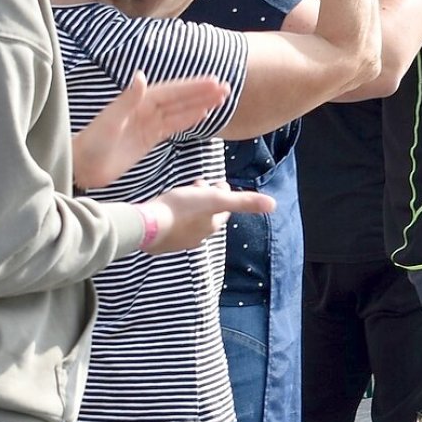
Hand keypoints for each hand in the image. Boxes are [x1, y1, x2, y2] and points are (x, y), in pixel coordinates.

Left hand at [73, 72, 229, 190]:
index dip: (192, 87)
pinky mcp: (148, 139)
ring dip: (200, 104)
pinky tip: (202, 115)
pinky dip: (188, 119)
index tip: (212, 82)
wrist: (82, 167)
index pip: (171, 92)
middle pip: (179, 98)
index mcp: (137, 103)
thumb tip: (142, 77)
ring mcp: (147, 124)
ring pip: (179, 111)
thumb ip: (127, 100)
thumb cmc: (91, 145)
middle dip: (202, 93)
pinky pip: (173, 126)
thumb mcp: (109, 122)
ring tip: (222, 98)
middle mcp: (144, 110)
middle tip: (226, 87)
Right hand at [143, 180, 275, 255]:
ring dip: (190, 204)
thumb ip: (244, 202)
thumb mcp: (216, 199)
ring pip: (190, 218)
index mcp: (212, 225)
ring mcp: (178, 239)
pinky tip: (166, 207)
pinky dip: (174, 213)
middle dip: (206, 198)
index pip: (224, 209)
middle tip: (199, 183)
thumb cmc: (182, 209)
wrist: (148, 226)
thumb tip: (274, 204)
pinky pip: (172, 223)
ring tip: (183, 191)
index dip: (223, 193)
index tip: (218, 183)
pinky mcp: (161, 238)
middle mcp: (198, 236)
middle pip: (207, 213)